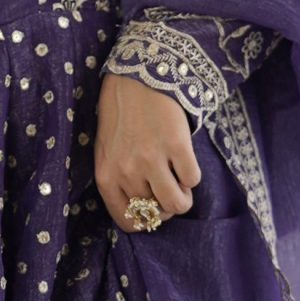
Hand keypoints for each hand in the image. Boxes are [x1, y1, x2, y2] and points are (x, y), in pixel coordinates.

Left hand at [95, 72, 200, 231]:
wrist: (137, 78)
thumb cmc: (121, 117)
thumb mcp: (108, 153)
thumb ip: (120, 182)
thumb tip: (147, 210)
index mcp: (106, 177)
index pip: (129, 222)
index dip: (146, 219)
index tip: (152, 206)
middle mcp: (127, 172)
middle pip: (157, 214)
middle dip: (166, 205)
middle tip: (168, 186)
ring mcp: (152, 159)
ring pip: (178, 204)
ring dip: (184, 196)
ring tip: (180, 180)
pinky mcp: (176, 146)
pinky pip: (193, 179)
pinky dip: (192, 174)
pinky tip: (184, 158)